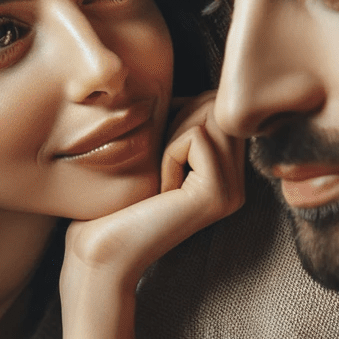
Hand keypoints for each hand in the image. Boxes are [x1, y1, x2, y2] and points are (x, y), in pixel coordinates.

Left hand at [60, 93, 246, 338]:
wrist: (101, 253)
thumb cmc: (116, 203)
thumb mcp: (154, 150)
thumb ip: (182, 122)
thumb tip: (199, 85)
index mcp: (226, 175)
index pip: (219, 109)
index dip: (183, 112)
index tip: (158, 152)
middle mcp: (238, 185)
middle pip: (218, 108)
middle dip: (180, 121)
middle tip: (158, 165)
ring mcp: (232, 192)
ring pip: (209, 118)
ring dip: (172, 137)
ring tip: (160, 176)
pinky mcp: (217, 194)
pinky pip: (195, 138)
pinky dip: (168, 153)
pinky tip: (160, 190)